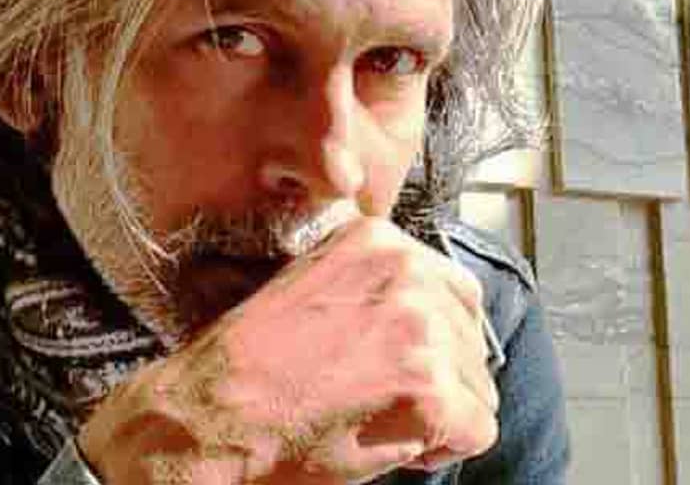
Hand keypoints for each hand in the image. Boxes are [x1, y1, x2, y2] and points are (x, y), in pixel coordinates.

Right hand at [77, 217, 497, 483]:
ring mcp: (422, 332)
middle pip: (470, 340)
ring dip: (436, 414)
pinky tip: (383, 442)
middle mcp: (407, 273)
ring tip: (371, 416)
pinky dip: (437, 449)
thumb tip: (434, 310)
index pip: (455, 290)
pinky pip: (478, 430)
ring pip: (477, 387)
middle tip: (374, 396)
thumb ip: (373, 284)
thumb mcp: (309, 287)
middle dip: (436, 378)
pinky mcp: (431, 393)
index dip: (432, 340)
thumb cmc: (248, 364)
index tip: (389, 362)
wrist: (212, 414)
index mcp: (376, 240)